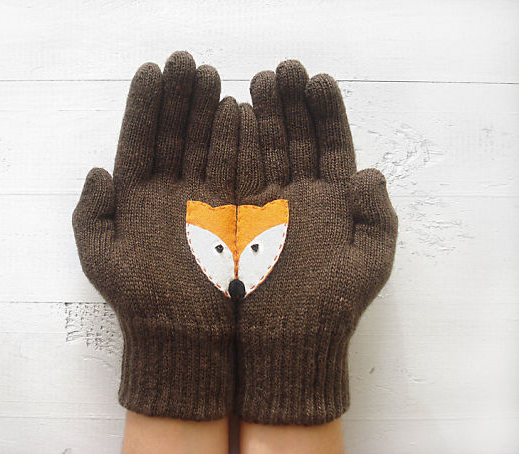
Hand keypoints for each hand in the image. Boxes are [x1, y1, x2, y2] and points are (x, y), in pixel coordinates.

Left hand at [72, 51, 238, 420]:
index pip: (139, 140)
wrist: (186, 337)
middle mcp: (170, 193)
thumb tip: (98, 169)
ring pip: (205, 146)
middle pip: (174, 135)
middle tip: (186, 61)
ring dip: (207, 111)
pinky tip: (237, 111)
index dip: (145, 105)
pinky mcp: (233, 213)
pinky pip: (235, 171)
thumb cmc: (140, 300)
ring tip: (210, 76)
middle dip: (178, 97)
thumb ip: (92, 212)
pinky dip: (236, 143)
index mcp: (136, 198)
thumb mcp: (102, 258)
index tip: (152, 70)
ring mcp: (203, 200)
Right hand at [235, 60, 397, 424]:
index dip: (326, 112)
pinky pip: (234, 174)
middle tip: (282, 70)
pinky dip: (233, 146)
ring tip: (256, 82)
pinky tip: (231, 115)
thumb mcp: (369, 264)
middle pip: (294, 139)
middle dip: (290, 104)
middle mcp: (299, 197)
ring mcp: (266, 205)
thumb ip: (376, 216)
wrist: (280, 345)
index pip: (331, 146)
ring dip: (260, 116)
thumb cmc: (329, 308)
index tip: (316, 80)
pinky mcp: (235, 217)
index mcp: (334, 202)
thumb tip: (371, 172)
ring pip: (263, 150)